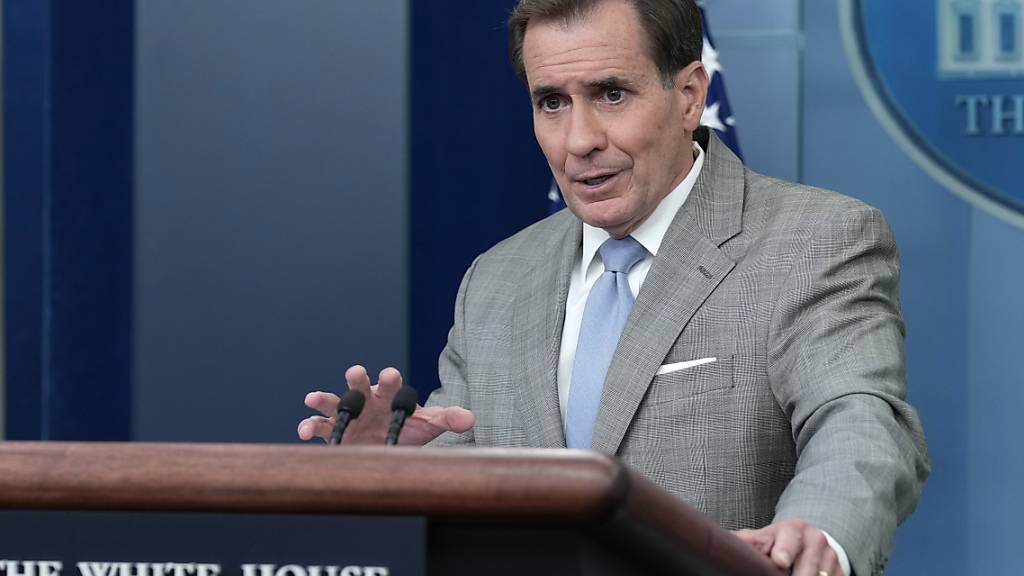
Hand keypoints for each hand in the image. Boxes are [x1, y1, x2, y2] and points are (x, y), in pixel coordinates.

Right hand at [297, 365, 474, 444]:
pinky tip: (305, 432)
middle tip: (356, 373)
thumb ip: (447, 419)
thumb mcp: (429, 425)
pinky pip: (319, 426)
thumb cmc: (408, 430)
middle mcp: (367, 400)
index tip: (390, 374)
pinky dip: (310, 426)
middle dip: (357, 379)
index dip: (390, 378)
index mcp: (389, 394)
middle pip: (360, 384)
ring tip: (314, 397)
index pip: (391, 382)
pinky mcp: (334, 431)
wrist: (390, 448)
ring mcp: (349, 415)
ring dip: (324, 398)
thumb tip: (470, 419)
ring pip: (334, 402)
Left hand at [734, 518, 842, 575]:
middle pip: (809, 562)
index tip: (779, 561)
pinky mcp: (841, 571)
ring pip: (824, 574)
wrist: (807, 542)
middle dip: (800, 573)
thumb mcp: (761, 538)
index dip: (784, 550)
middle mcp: (815, 539)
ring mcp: (831, 556)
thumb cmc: (778, 543)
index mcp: (793, 527)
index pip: (790, 538)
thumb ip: (745, 541)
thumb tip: (723, 544)